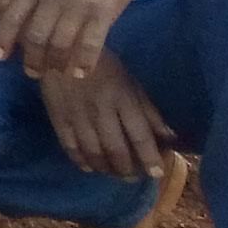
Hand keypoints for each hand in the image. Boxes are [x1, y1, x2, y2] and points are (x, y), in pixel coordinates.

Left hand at [0, 0, 155, 81]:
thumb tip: (12, 10)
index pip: (12, 16)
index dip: (4, 39)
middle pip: (35, 36)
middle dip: (32, 59)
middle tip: (34, 72)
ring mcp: (78, 4)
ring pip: (61, 44)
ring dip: (57, 64)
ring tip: (58, 73)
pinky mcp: (104, 12)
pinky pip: (90, 44)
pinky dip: (83, 62)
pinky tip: (81, 73)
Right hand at [38, 50, 173, 180]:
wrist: (62, 49)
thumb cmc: (104, 65)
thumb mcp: (131, 82)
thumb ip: (149, 110)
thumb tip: (170, 137)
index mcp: (122, 99)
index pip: (139, 135)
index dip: (149, 157)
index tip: (157, 173)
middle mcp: (101, 111)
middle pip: (116, 149)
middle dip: (127, 169)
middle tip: (133, 177)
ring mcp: (78, 115)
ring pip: (93, 152)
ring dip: (106, 168)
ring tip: (113, 173)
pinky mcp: (58, 117)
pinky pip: (69, 146)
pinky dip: (80, 160)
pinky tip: (89, 166)